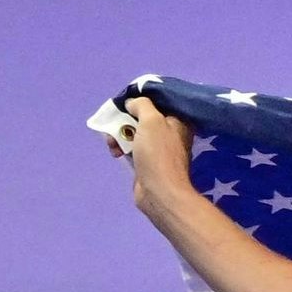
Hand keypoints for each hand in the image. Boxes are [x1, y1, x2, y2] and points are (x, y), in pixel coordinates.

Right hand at [110, 93, 193, 214]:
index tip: (125, 102)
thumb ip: (142, 105)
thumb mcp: (151, 120)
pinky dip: (121, 147)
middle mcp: (170, 134)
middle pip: (142, 118)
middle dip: (124, 119)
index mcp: (178, 122)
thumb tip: (132, 103)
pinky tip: (115, 152)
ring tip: (112, 142)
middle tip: (114, 124)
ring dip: (119, 134)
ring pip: (134, 133)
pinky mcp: (147, 162)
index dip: (140, 100)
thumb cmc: (158, 154)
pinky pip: (131, 148)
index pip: (158, 103)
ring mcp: (158, 149)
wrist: (158, 191)